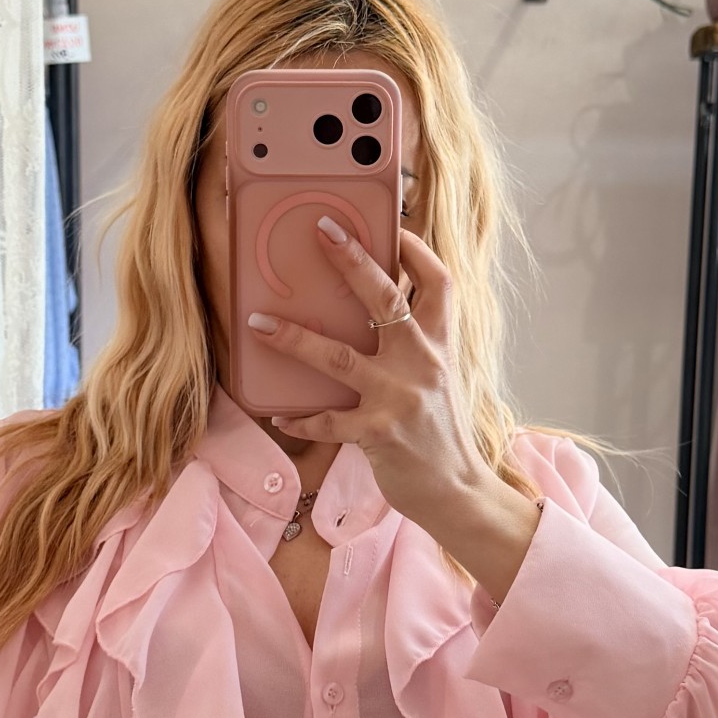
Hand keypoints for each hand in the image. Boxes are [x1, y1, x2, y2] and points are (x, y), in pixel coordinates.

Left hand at [245, 221, 538, 531]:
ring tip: (259, 323)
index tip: (394, 226)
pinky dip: (302, 419)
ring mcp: (400, 397)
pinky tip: (280, 416)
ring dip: (295, 339)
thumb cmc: (440, 434)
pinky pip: (328, 421)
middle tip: (322, 231)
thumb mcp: (438, 381)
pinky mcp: (378, 433)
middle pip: (387, 298)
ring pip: (340, 356)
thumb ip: (414, 348)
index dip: (417, 250)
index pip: (438, 283)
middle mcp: (423, 363)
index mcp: (440, 345)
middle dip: (353, 261)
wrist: (458, 491)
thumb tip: (374, 319)